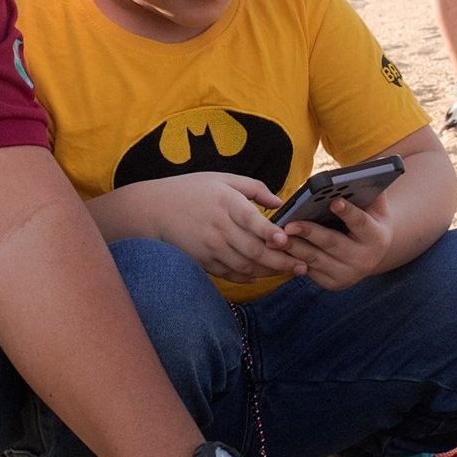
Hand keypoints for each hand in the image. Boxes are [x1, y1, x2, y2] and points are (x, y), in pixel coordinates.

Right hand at [117, 174, 303, 282]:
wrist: (153, 209)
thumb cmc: (191, 190)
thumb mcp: (222, 178)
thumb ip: (254, 188)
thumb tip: (280, 201)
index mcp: (225, 202)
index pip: (251, 221)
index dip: (270, 232)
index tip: (286, 240)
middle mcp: (218, 227)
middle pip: (254, 250)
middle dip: (282, 261)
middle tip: (303, 265)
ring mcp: (210, 247)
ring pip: (245, 266)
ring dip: (270, 272)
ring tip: (290, 272)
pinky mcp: (203, 261)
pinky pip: (230, 274)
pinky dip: (248, 277)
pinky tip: (262, 275)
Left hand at [282, 194, 391, 293]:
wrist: (370, 255)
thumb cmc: (369, 221)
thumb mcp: (376, 207)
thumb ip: (372, 188)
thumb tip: (373, 163)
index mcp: (377, 237)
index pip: (361, 223)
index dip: (348, 212)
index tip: (334, 201)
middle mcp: (364, 259)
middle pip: (332, 243)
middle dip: (309, 233)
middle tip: (289, 224)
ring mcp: (347, 275)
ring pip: (315, 259)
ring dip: (294, 247)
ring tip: (276, 235)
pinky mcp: (331, 283)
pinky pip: (307, 270)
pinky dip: (291, 259)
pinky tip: (277, 248)